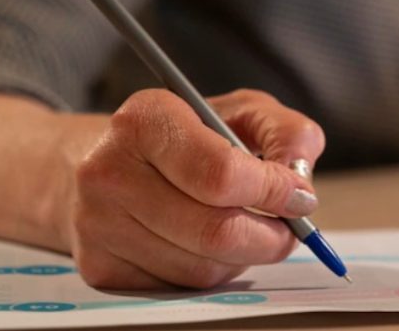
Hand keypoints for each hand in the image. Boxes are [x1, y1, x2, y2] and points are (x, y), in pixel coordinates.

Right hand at [68, 89, 324, 288]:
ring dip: (242, 255)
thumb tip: (300, 181)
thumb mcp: (242, 112)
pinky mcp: (99, 266)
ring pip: (202, 266)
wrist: (106, 161)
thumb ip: (288, 133)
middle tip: (290, 228)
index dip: (273, 191)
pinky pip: (180, 286)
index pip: (221, 174)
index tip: (300, 196)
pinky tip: (208, 242)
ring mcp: (98, 224)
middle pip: (215, 231)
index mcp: (146, 120)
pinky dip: (212, 270)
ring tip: (244, 226)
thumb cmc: (187, 135)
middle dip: (270, 236)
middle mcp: (110, 171)